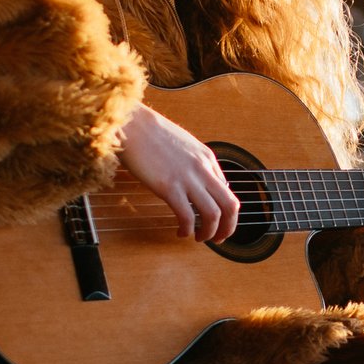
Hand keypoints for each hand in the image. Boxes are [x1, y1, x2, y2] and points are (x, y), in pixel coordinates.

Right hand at [119, 104, 239, 242]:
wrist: (133, 124)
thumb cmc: (152, 134)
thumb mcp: (184, 146)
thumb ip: (195, 164)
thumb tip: (200, 185)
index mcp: (208, 159)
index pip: (228, 192)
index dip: (225, 213)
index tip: (216, 222)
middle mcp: (203, 169)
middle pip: (230, 206)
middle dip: (228, 228)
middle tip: (218, 238)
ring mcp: (187, 178)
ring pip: (213, 215)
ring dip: (209, 233)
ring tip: (199, 238)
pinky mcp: (169, 186)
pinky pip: (187, 216)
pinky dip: (187, 229)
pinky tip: (181, 231)